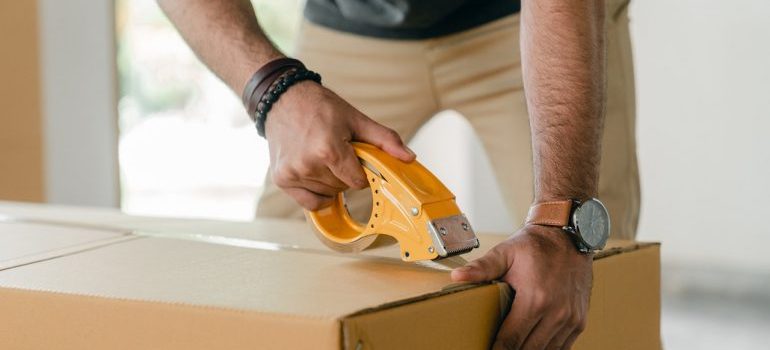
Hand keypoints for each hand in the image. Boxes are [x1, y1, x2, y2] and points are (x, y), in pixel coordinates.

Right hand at [265, 81, 414, 209]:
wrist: (283, 99)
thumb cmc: (320, 107)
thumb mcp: (356, 119)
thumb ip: (385, 140)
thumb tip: (409, 157)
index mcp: (328, 149)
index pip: (358, 182)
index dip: (361, 171)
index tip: (355, 157)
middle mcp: (308, 164)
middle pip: (342, 188)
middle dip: (345, 174)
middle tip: (336, 151)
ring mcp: (293, 173)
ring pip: (327, 194)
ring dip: (330, 181)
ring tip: (322, 156)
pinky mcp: (282, 179)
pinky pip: (309, 202)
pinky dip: (317, 193)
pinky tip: (315, 174)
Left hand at [451, 225, 591, 349]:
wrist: (568, 236)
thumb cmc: (535, 245)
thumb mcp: (506, 253)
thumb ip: (482, 268)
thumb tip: (457, 276)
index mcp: (535, 298)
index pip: (511, 339)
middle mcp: (556, 312)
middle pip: (528, 349)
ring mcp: (570, 318)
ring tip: (512, 349)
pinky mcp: (579, 320)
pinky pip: (563, 347)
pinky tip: (532, 346)